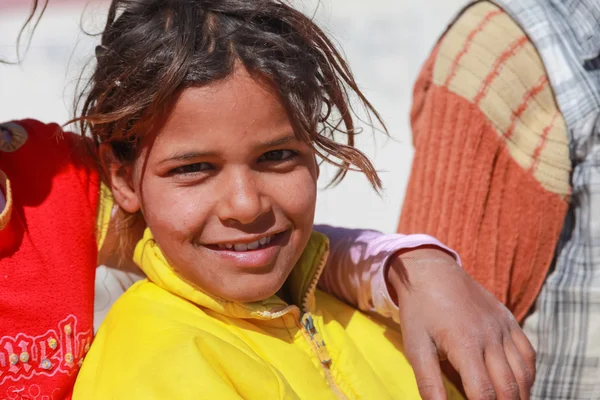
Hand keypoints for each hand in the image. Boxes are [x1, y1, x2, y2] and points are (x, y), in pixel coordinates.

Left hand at [387, 247, 535, 399]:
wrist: (431, 271)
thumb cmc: (420, 310)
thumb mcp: (416, 346)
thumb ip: (428, 381)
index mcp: (465, 344)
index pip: (483, 393)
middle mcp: (490, 336)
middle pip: (509, 387)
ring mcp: (503, 327)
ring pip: (524, 372)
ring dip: (519, 395)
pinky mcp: (509, 320)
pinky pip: (528, 353)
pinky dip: (527, 375)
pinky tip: (519, 387)